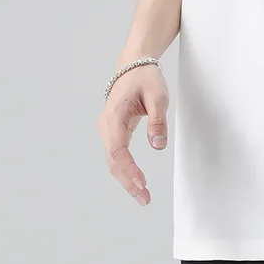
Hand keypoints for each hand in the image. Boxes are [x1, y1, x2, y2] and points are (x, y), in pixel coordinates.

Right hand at [97, 64, 168, 206]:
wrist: (134, 64)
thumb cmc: (145, 78)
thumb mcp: (158, 95)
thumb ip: (157, 120)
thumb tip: (158, 145)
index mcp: (114, 116)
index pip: (118, 150)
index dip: (129, 169)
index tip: (142, 183)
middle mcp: (106, 125)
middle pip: (113, 161)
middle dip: (127, 181)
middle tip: (145, 198)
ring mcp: (108, 129)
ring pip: (113, 160)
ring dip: (126, 179)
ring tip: (143, 195)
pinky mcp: (114, 131)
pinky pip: (117, 154)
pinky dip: (125, 169)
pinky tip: (136, 181)